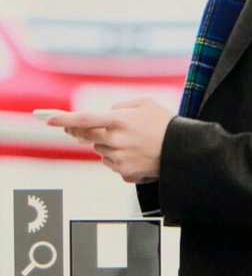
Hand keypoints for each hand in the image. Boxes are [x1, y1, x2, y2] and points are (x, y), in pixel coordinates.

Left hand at [47, 98, 174, 182]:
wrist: (182, 151)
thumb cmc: (164, 122)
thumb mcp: (145, 102)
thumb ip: (120, 106)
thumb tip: (104, 114)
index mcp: (119, 120)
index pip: (84, 119)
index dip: (64, 119)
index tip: (47, 119)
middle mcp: (115, 141)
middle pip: (86, 137)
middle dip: (79, 132)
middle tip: (76, 128)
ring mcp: (118, 158)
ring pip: (98, 149)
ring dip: (104, 143)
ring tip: (128, 139)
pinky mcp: (123, 173)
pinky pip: (109, 162)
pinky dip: (115, 156)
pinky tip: (133, 152)